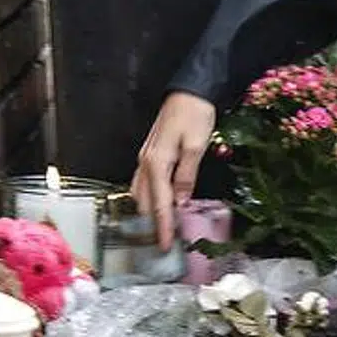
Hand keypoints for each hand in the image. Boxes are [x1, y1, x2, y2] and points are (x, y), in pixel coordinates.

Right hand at [133, 92, 216, 249]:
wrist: (190, 90)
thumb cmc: (195, 115)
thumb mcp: (196, 147)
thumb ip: (186, 177)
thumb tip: (180, 203)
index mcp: (156, 163)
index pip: (160, 204)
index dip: (163, 227)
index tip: (164, 247)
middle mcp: (145, 162)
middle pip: (144, 202)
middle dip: (151, 225)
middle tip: (162, 244)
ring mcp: (144, 158)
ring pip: (140, 193)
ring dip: (148, 213)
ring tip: (159, 230)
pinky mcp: (149, 154)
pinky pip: (143, 183)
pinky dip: (148, 198)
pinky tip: (156, 204)